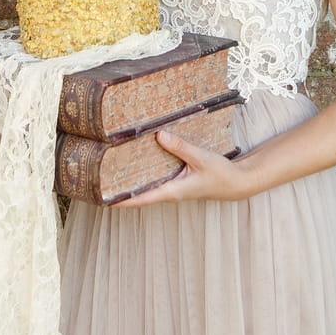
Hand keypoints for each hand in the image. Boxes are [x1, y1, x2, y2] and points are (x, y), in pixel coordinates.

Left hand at [113, 129, 245, 206]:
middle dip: (121, 187)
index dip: (120, 199)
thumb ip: (180, 147)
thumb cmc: (220, 174)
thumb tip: (159, 136)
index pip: (140, 199)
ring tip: (111, 167)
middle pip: (139, 193)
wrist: (236, 183)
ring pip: (147, 185)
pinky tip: (140, 158)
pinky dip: (146, 171)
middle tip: (99, 177)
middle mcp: (169, 192)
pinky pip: (157, 177)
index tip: (101, 198)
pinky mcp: (177, 180)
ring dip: (132, 179)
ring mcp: (173, 187)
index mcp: (171, 191)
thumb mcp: (200, 158)